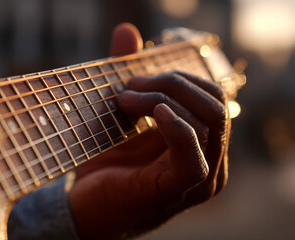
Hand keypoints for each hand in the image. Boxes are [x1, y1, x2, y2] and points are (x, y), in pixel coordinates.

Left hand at [68, 23, 229, 238]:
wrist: (84, 209)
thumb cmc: (106, 165)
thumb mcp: (120, 116)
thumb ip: (128, 74)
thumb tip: (126, 31)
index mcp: (201, 144)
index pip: (212, 97)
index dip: (179, 77)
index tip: (135, 78)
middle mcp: (209, 161)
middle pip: (213, 103)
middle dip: (172, 84)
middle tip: (129, 87)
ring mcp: (199, 178)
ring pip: (206, 121)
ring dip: (164, 99)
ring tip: (125, 100)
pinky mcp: (178, 188)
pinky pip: (192, 151)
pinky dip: (176, 125)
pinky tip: (153, 112)